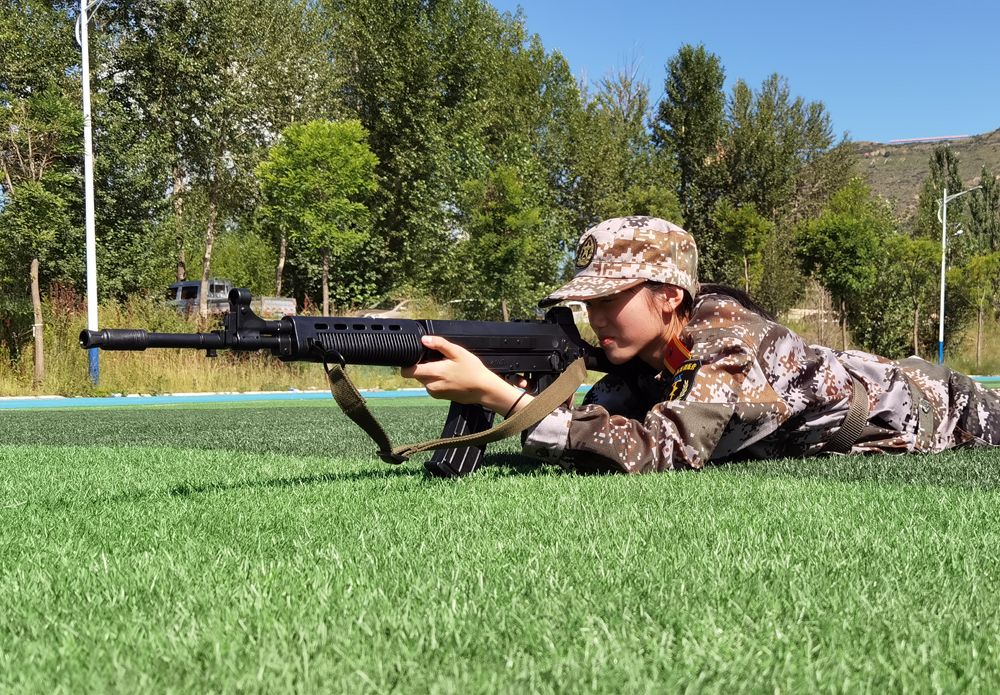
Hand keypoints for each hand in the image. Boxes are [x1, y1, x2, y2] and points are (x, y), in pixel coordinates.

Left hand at [400, 335, 532, 414]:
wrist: (483, 390)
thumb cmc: (473, 371)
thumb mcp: (458, 352)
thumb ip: (439, 344)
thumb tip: (424, 339)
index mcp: (433, 373)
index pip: (407, 371)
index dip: (408, 363)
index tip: (416, 357)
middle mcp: (430, 385)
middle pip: (415, 373)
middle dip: (422, 366)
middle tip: (437, 360)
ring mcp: (434, 392)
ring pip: (423, 379)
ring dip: (429, 373)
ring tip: (445, 368)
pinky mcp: (439, 396)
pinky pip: (430, 385)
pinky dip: (435, 380)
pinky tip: (449, 376)